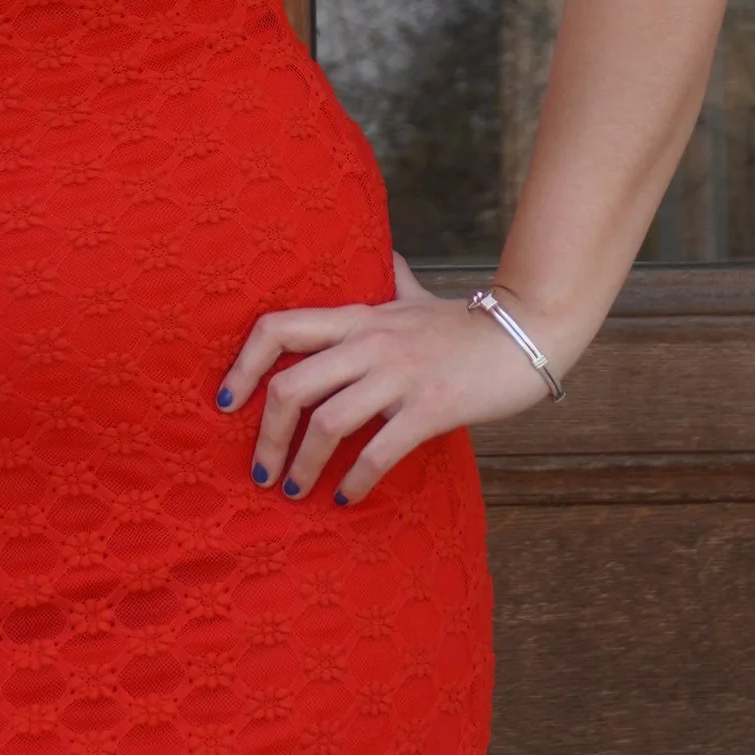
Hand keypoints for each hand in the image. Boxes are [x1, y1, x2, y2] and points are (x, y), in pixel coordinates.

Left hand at [217, 253, 563, 504]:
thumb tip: (381, 256)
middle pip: (289, 386)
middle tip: (260, 471)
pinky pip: (378, 450)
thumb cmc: (467, 324)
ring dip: (302, 465)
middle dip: (264, 437)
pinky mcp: (431, 407)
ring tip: (295, 490)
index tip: (226, 401)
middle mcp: (369, 342)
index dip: (241, 365)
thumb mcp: (416, 295)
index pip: (276, 328)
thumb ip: (390, 278)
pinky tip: (346, 499)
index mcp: (357, 317)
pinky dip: (354, 481)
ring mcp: (400, 375)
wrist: (529, 333)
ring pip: (327, 423)